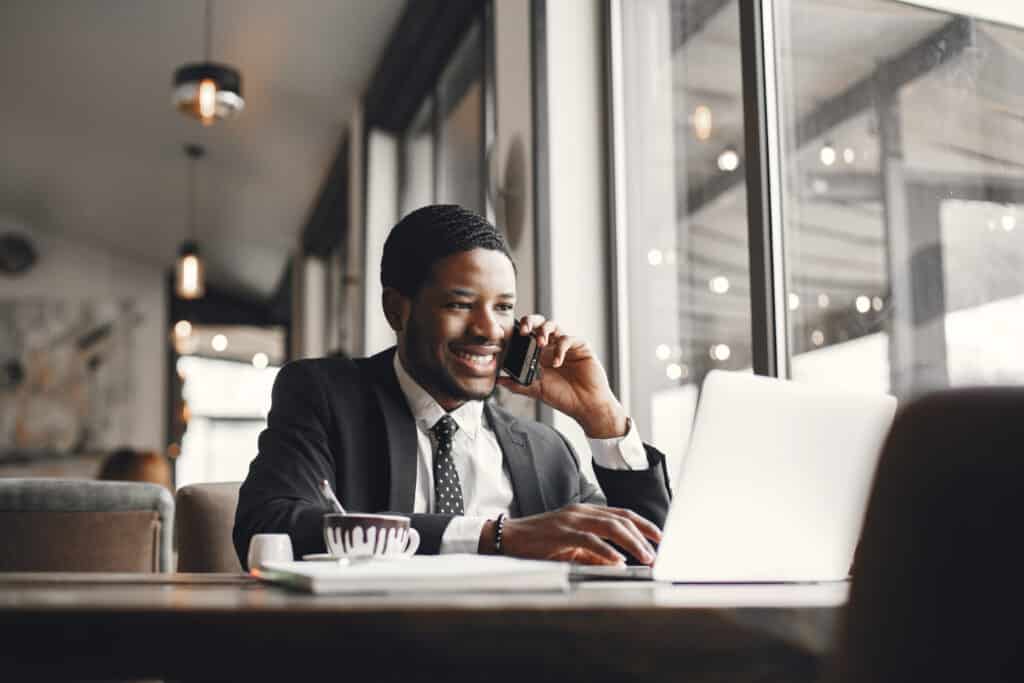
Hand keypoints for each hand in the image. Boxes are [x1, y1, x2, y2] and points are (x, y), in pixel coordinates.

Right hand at [478, 504, 661, 564]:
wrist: (510, 537)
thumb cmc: (540, 542)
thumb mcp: (572, 547)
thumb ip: (594, 553)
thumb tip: (617, 562)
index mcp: (586, 512)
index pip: (621, 514)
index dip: (643, 524)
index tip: (659, 536)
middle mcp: (582, 511)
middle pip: (621, 518)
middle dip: (644, 534)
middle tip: (659, 549)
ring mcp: (572, 520)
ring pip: (610, 526)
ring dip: (632, 542)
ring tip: (646, 556)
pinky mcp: (562, 532)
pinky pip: (589, 540)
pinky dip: (606, 550)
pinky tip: (618, 561)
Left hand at [497, 315, 628, 437]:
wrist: (585, 406)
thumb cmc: (563, 397)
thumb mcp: (536, 390)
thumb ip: (517, 384)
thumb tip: (498, 380)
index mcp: (539, 354)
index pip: (526, 335)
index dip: (517, 332)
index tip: (508, 337)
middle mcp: (551, 346)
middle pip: (538, 323)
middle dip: (529, 322)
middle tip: (523, 331)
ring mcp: (566, 345)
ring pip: (553, 325)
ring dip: (543, 331)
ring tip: (540, 343)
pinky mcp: (580, 346)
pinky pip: (568, 338)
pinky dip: (560, 348)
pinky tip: (557, 362)